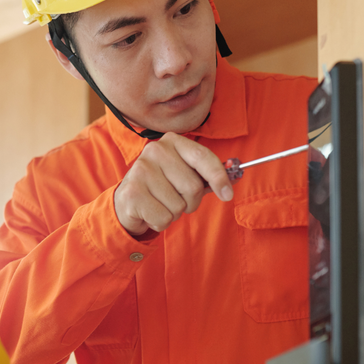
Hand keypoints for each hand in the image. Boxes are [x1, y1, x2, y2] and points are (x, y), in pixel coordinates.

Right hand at [114, 133, 232, 235]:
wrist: (127, 202)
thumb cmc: (162, 187)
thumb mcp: (185, 176)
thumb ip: (208, 176)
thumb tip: (236, 176)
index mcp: (172, 141)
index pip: (202, 157)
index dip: (219, 177)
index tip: (228, 195)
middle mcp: (154, 150)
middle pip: (193, 187)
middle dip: (190, 202)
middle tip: (176, 199)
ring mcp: (141, 170)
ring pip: (178, 205)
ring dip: (174, 213)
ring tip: (160, 204)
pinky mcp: (132, 193)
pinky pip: (164, 218)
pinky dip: (161, 222)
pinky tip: (150, 212)